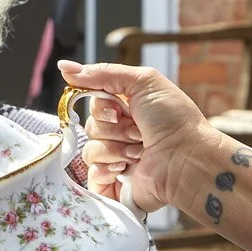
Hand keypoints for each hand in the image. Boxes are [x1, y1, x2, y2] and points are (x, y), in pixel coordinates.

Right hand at [58, 59, 210, 213]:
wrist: (187, 159)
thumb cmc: (174, 120)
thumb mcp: (143, 82)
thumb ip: (103, 73)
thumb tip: (64, 67)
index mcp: (128, 109)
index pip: (94, 102)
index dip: (102, 106)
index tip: (119, 109)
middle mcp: (122, 133)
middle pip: (91, 126)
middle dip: (114, 128)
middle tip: (138, 132)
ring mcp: (117, 159)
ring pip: (89, 149)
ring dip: (114, 149)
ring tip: (138, 153)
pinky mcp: (114, 183)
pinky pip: (90, 174)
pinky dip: (105, 170)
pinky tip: (124, 170)